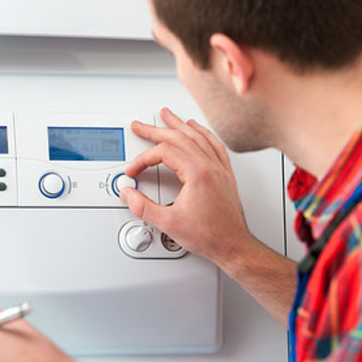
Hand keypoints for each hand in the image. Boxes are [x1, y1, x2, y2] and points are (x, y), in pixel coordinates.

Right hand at [121, 108, 252, 266]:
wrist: (233, 245)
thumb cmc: (210, 236)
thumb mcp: (168, 223)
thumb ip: (143, 207)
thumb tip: (128, 194)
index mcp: (197, 173)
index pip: (164, 153)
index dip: (143, 160)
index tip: (134, 171)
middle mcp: (210, 166)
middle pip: (179, 137)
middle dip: (156, 130)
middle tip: (140, 125)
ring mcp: (219, 169)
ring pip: (198, 137)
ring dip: (179, 125)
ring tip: (167, 116)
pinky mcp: (225, 175)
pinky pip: (214, 145)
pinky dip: (203, 133)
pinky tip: (198, 129)